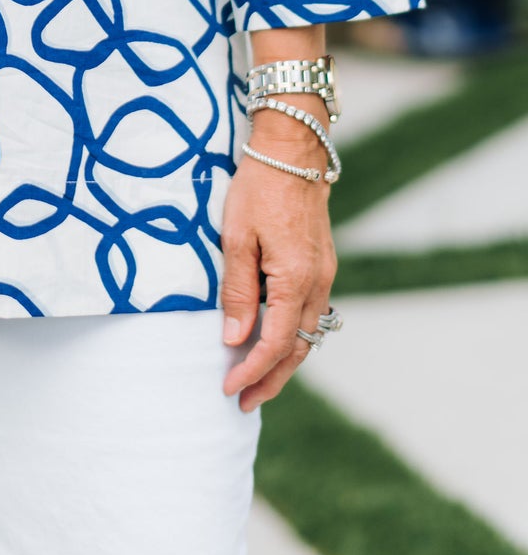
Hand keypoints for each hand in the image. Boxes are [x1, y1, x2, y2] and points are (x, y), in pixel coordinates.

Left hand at [219, 102, 336, 412]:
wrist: (293, 151)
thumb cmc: (259, 188)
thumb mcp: (237, 237)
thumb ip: (238, 290)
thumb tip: (236, 339)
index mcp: (297, 280)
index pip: (276, 343)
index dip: (252, 370)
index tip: (229, 389)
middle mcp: (318, 284)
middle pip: (298, 349)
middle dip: (271, 379)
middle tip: (244, 402)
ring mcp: (324, 275)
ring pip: (307, 334)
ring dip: (283, 361)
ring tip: (256, 381)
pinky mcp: (321, 265)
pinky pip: (309, 314)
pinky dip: (292, 335)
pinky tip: (271, 340)